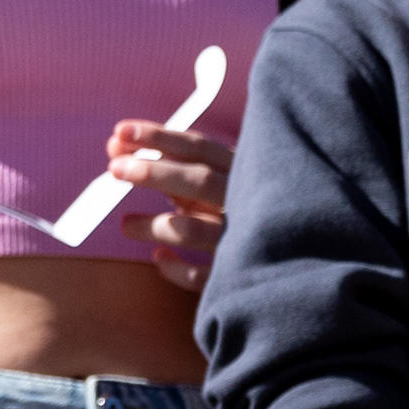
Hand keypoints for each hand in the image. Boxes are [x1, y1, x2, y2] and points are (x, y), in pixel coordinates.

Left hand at [118, 120, 235, 293]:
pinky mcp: (238, 275)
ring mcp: (243, 239)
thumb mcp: (220, 185)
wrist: (295, 254)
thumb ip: (179, 172)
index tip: (119, 132)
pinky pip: (202, 276)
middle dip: (153, 173)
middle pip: (198, 181)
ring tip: (125, 224)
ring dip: (154, 225)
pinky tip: (159, 259)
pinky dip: (177, 269)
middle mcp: (245, 200)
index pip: (198, 147)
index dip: (158, 138)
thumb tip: (120, 152)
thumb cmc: (242, 211)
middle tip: (114, 169)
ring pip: (193, 231)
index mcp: (242, 169)